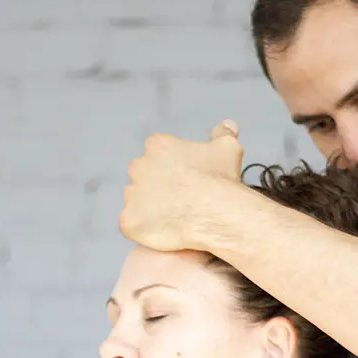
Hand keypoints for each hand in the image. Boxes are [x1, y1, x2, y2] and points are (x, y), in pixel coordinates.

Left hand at [119, 120, 243, 250]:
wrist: (214, 212)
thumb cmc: (219, 180)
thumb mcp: (228, 148)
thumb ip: (223, 134)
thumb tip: (227, 125)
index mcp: (157, 146)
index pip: (157, 154)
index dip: (171, 168)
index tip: (186, 179)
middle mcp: (138, 166)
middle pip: (143, 176)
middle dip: (156, 186)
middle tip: (179, 200)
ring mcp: (131, 195)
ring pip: (136, 201)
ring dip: (149, 208)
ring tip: (172, 218)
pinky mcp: (129, 220)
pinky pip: (132, 224)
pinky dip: (143, 229)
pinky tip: (162, 231)